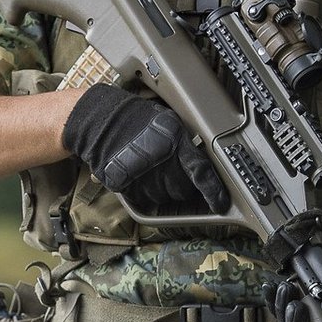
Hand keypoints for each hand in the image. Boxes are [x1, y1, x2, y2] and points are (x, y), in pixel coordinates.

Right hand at [61, 85, 227, 213]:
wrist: (101, 119)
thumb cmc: (136, 118)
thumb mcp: (169, 122)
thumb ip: (185, 144)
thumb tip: (199, 165)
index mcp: (176, 142)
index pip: (201, 172)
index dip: (213, 191)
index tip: (220, 203)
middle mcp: (161, 161)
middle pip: (182, 190)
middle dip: (180, 185)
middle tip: (168, 170)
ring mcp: (142, 176)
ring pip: (163, 197)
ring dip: (160, 189)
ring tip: (149, 169)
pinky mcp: (126, 186)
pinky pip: (143, 200)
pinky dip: (143, 192)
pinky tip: (138, 175)